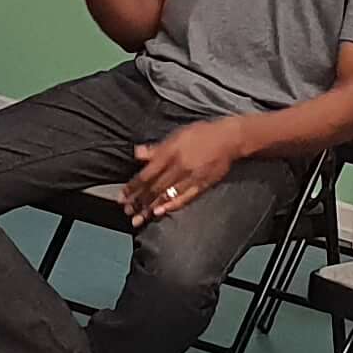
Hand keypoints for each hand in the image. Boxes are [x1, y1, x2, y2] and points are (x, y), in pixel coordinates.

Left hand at [123, 115, 257, 224]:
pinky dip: (172, 205)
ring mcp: (190, 177)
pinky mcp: (202, 185)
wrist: (229, 138)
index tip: (123, 197)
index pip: (146, 174)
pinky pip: (185, 197)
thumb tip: (138, 153)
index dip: (133, 187)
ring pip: (167, 195)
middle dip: (139, 201)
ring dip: (151, 207)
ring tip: (140, 218)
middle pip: (154, 188)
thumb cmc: (202, 134)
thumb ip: (156, 148)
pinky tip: (161, 212)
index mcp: (169, 153)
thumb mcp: (176, 135)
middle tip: (127, 212)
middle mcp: (178, 166)